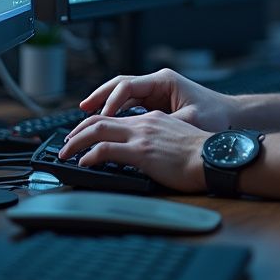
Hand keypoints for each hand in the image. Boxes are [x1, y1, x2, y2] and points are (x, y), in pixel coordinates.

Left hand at [58, 110, 208, 193]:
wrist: (214, 157)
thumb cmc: (201, 154)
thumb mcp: (176, 139)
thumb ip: (158, 140)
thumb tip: (145, 152)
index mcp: (153, 119)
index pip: (116, 117)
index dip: (95, 124)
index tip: (83, 135)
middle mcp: (144, 122)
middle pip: (100, 120)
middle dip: (78, 131)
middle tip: (65, 144)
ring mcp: (142, 135)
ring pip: (98, 130)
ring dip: (76, 141)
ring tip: (65, 153)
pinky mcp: (141, 151)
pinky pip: (106, 149)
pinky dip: (89, 155)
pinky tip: (83, 162)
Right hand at [79, 67, 236, 132]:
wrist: (232, 116)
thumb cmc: (215, 116)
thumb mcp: (189, 121)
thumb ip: (163, 126)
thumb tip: (139, 135)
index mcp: (164, 81)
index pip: (128, 86)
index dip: (111, 101)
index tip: (99, 117)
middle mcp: (158, 82)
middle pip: (121, 85)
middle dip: (100, 96)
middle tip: (81, 110)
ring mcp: (157, 90)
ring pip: (124, 94)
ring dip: (106, 104)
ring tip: (86, 116)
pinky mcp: (158, 101)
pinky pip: (131, 103)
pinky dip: (117, 111)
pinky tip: (106, 122)